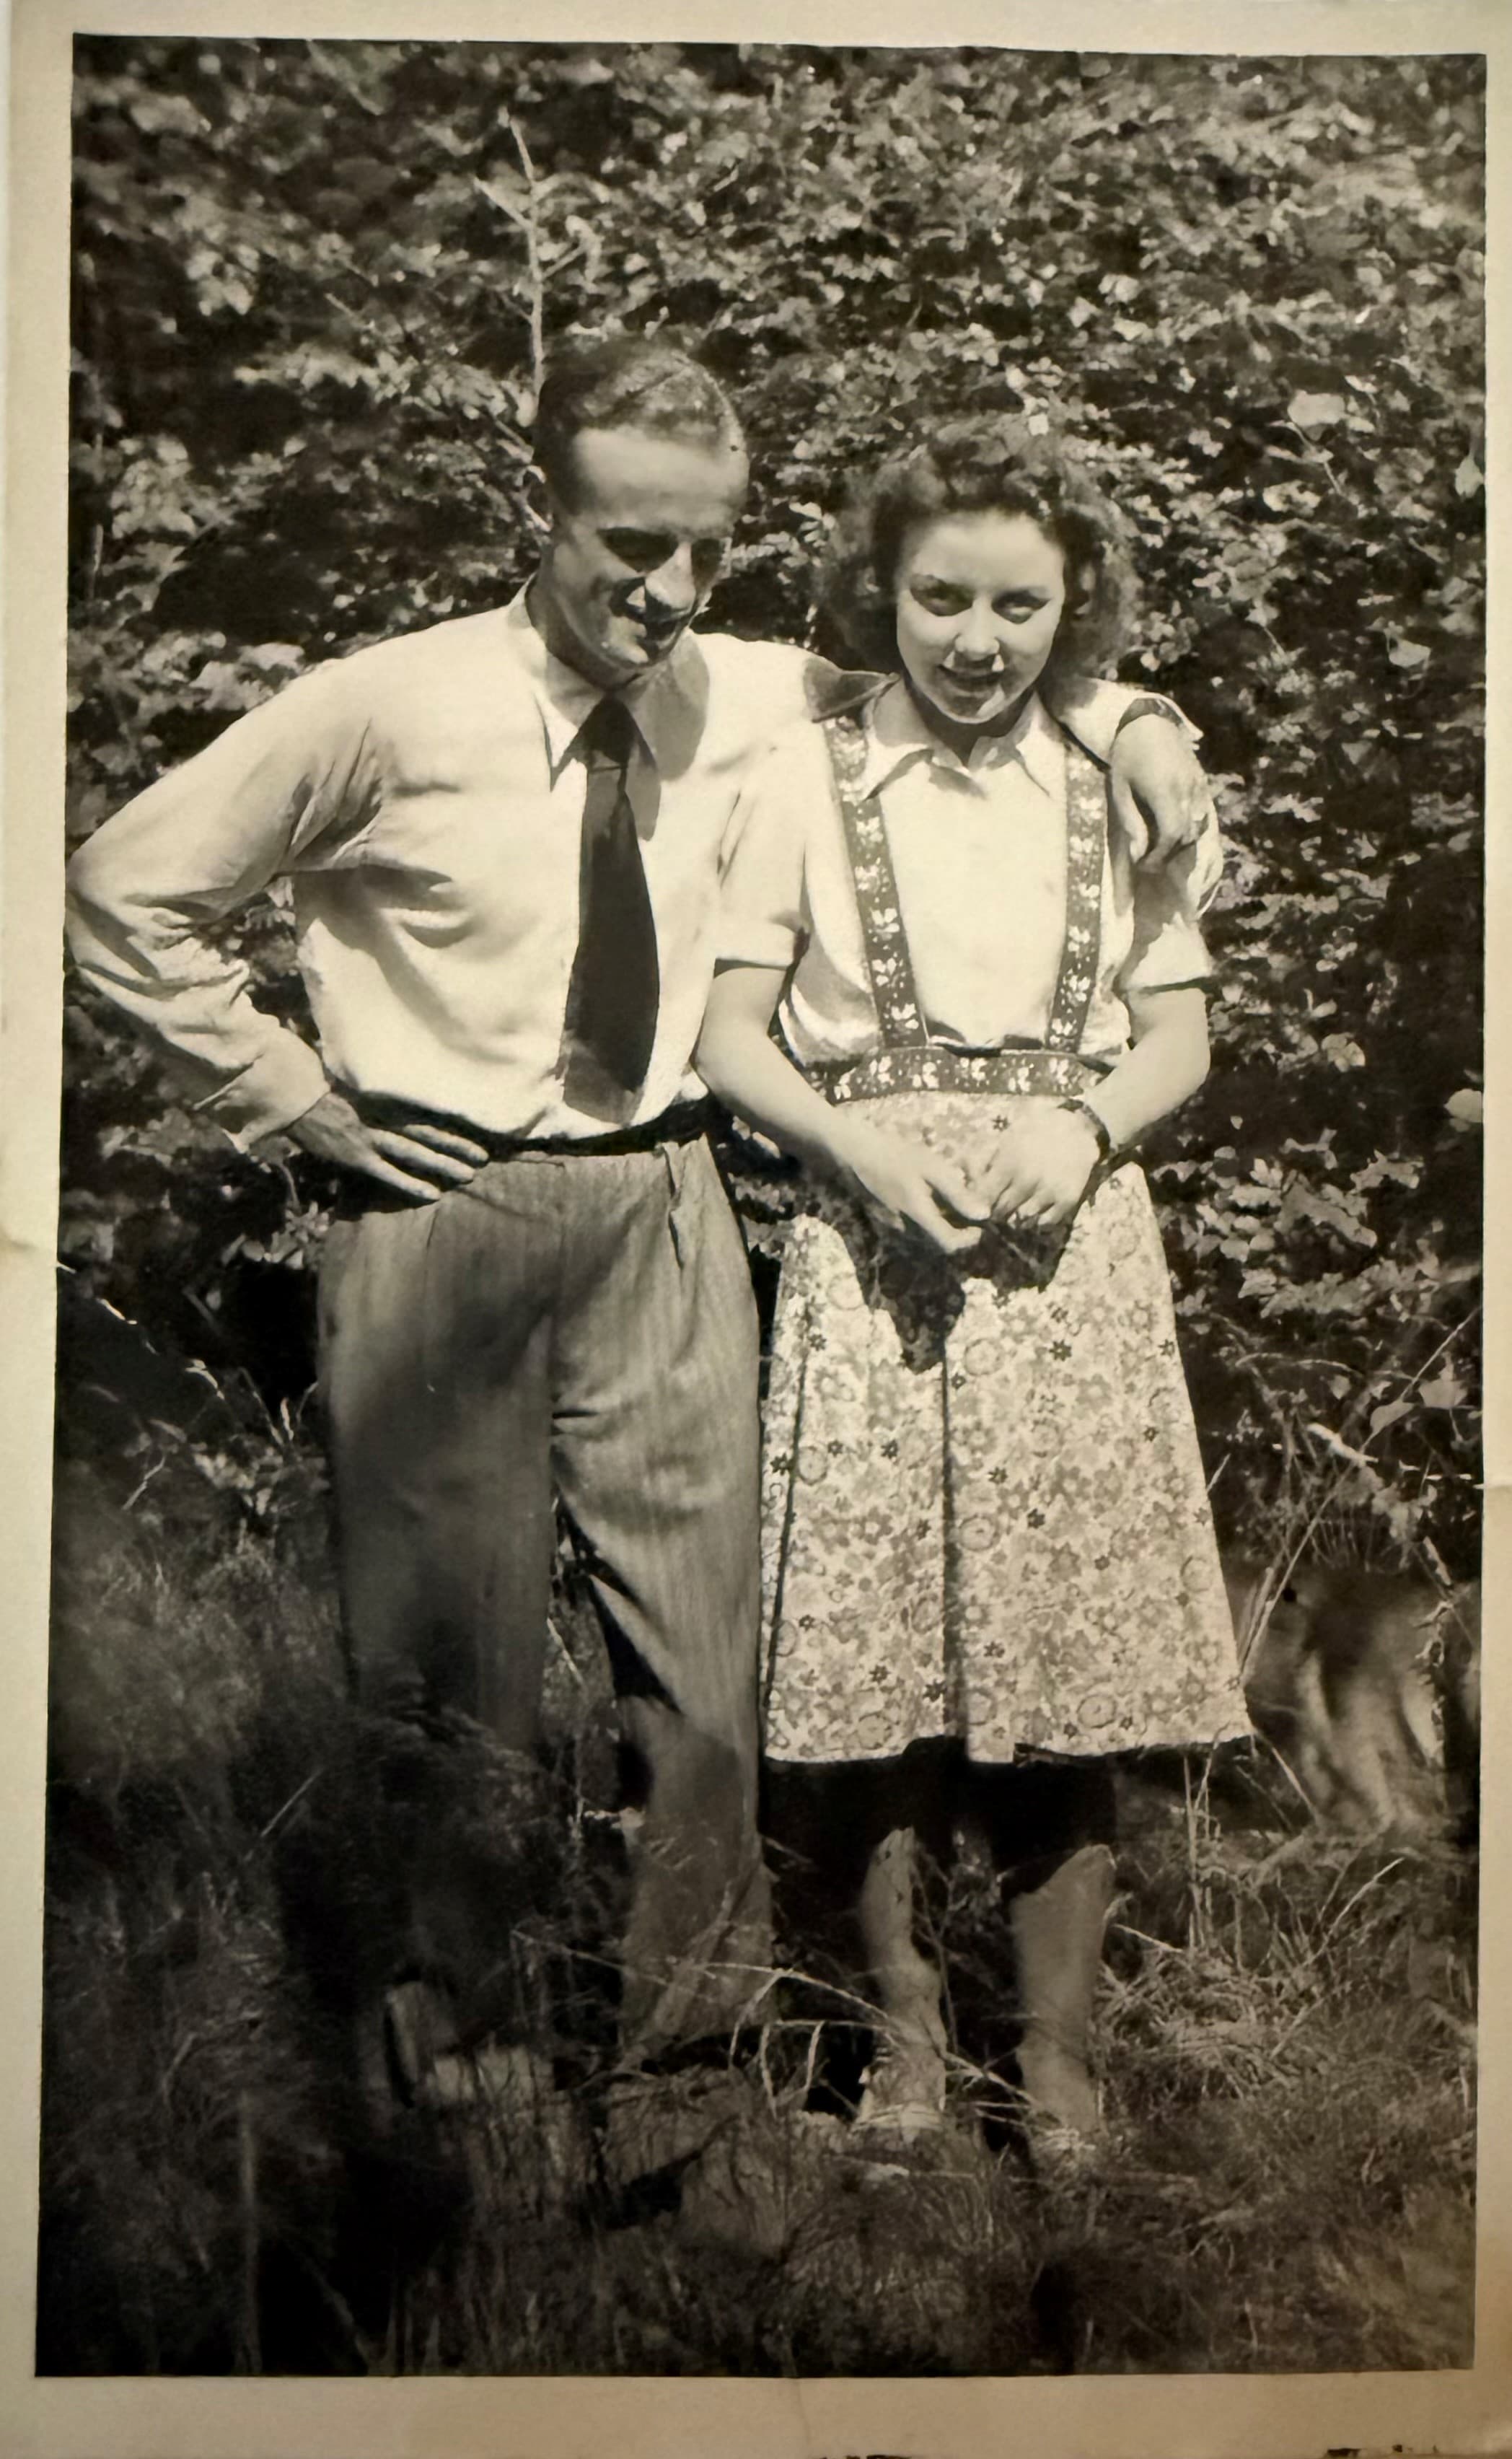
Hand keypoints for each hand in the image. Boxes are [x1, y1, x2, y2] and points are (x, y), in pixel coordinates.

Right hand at [287, 1089, 488, 1201]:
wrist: (297, 1099)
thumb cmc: (327, 1094)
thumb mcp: (361, 1090)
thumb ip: (383, 1099)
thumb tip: (404, 1102)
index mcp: (387, 1102)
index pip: (427, 1115)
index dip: (452, 1125)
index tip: (475, 1131)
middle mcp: (385, 1119)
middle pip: (428, 1134)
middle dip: (457, 1146)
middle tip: (483, 1158)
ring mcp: (373, 1139)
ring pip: (415, 1153)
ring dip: (443, 1164)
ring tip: (468, 1176)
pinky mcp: (359, 1157)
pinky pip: (389, 1174)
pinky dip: (411, 1185)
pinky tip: (433, 1195)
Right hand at [832, 1119, 988, 1254]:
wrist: (856, 1154)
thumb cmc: (896, 1155)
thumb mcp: (932, 1168)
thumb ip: (958, 1195)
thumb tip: (985, 1215)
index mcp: (919, 1216)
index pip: (950, 1245)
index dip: (969, 1240)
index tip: (978, 1224)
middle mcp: (905, 1231)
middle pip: (939, 1248)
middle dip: (958, 1236)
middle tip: (968, 1214)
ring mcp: (893, 1231)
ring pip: (926, 1244)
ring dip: (943, 1233)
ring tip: (951, 1210)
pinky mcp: (885, 1226)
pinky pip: (912, 1237)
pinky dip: (927, 1229)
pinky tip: (929, 1208)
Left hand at [974, 1108, 1100, 1228]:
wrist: (1076, 1129)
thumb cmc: (1034, 1131)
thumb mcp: (1005, 1139)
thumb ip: (985, 1162)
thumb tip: (968, 1184)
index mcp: (1009, 1163)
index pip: (983, 1197)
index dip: (979, 1203)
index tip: (981, 1203)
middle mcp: (1027, 1180)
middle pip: (1001, 1211)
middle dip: (996, 1212)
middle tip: (997, 1208)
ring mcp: (1048, 1191)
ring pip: (1022, 1220)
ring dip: (1016, 1218)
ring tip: (1016, 1209)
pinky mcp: (1067, 1200)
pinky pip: (1045, 1223)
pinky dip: (1038, 1220)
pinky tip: (1035, 1209)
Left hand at [1109, 713, 1215, 871]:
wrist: (1147, 723)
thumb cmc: (1127, 757)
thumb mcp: (1120, 791)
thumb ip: (1132, 823)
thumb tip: (1138, 855)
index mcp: (1165, 791)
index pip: (1172, 834)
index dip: (1160, 856)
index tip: (1144, 865)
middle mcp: (1187, 789)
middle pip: (1187, 835)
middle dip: (1169, 855)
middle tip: (1149, 862)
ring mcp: (1198, 785)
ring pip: (1198, 827)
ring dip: (1181, 844)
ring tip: (1161, 849)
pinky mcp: (1202, 782)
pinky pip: (1203, 814)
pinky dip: (1191, 829)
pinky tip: (1174, 832)